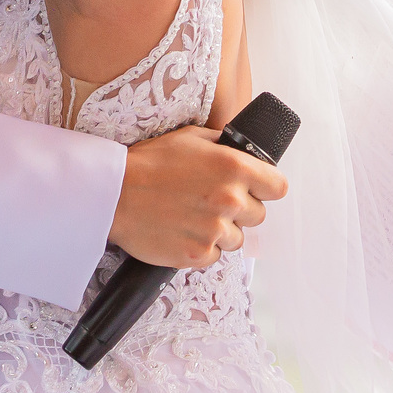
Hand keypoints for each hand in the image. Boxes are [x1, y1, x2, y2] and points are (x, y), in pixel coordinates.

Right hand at [108, 124, 287, 268]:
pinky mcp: (198, 255)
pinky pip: (215, 255)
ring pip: (237, 238)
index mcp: (233, 167)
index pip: (278, 187)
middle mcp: (229, 200)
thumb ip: (224, 146)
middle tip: (210, 200)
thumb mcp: (191, 137)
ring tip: (192, 215)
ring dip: (221, 230)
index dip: (265, 187)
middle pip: (258, 215)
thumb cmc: (149, 163)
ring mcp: (215, 231)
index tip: (254, 188)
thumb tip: (246, 154)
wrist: (114, 194)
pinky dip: (202, 247)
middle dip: (240, 209)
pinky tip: (182, 230)